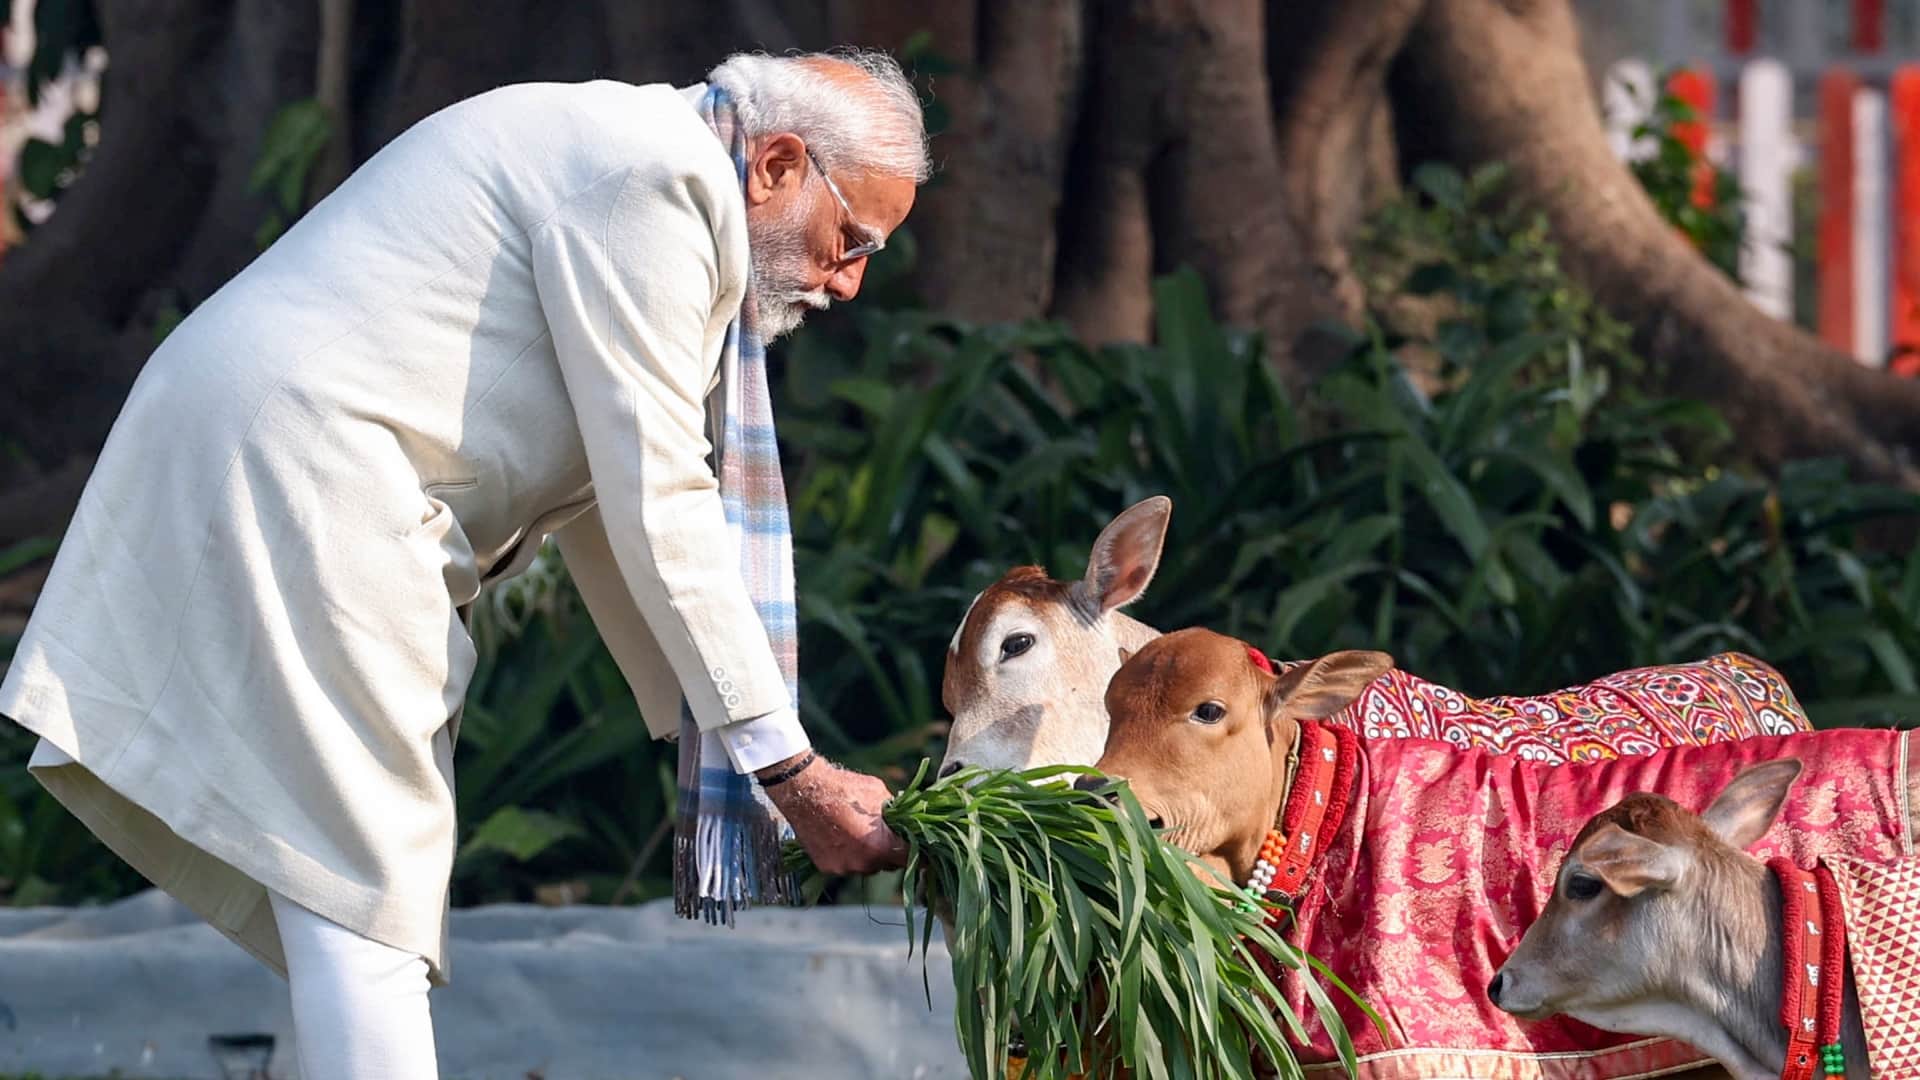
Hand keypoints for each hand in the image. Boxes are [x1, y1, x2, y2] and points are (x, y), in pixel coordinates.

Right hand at [758, 754, 906, 874]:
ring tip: (860, 831)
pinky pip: (847, 865)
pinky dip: (849, 855)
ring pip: (867, 865)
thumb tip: (908, 820)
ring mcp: (843, 867)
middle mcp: (863, 863)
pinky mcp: (827, 867)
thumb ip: (897, 813)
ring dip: (868, 854)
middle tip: (885, 833)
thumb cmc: (845, 789)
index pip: (909, 858)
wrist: (805, 790)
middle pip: (888, 864)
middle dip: (890, 850)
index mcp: (880, 847)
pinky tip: (843, 836)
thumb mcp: (880, 794)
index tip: (922, 850)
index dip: (919, 853)